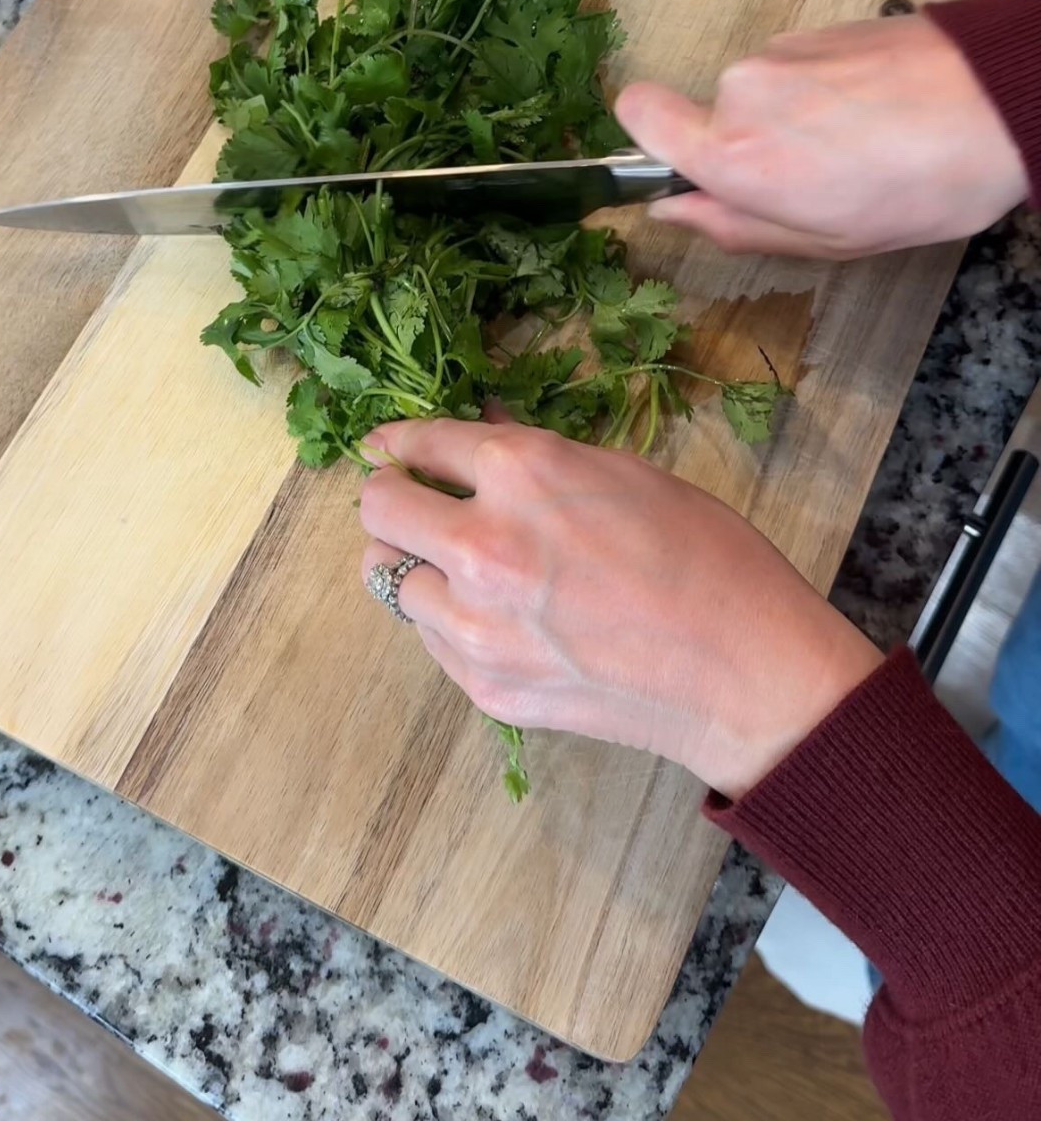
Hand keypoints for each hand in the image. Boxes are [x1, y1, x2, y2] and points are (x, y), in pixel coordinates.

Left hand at [359, 418, 880, 798]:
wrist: (744, 672)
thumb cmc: (705, 555)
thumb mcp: (622, 472)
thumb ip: (535, 458)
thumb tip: (478, 436)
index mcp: (521, 471)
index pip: (422, 444)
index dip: (399, 442)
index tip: (385, 447)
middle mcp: (482, 543)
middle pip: (377, 510)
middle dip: (391, 498)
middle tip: (413, 503)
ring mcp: (477, 623)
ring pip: (387, 579)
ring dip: (413, 563)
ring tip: (456, 565)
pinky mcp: (484, 684)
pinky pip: (428, 638)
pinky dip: (444, 619)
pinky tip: (494, 615)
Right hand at [616, 12, 1027, 259]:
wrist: (1002, 99)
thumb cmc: (925, 184)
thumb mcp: (828, 240)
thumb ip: (736, 226)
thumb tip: (674, 210)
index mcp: (733, 154)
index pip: (637, 115)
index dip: (650, 142)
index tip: (687, 170)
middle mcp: (741, 90)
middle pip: (712, 119)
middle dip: (752, 151)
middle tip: (819, 185)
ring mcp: (782, 51)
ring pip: (760, 98)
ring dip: (796, 126)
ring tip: (865, 152)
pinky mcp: (820, 28)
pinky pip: (798, 73)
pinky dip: (827, 98)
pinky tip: (881, 121)